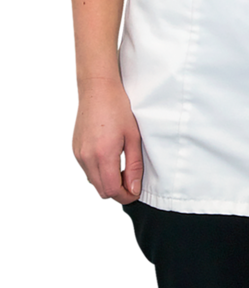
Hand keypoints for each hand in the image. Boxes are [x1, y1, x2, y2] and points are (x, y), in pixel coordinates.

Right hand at [72, 78, 142, 202]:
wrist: (97, 90)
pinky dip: (99, 172)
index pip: (111, 191)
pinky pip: (86, 170)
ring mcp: (77, 154)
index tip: (135, 192)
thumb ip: (133, 166)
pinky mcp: (74, 150)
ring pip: (92, 182)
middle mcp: (86, 158)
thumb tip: (133, 188)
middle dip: (117, 192)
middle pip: (100, 191)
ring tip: (123, 168)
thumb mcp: (133, 138)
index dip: (125, 197)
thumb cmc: (119, 110)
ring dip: (107, 182)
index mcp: (103, 155)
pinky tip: (110, 160)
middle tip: (132, 183)